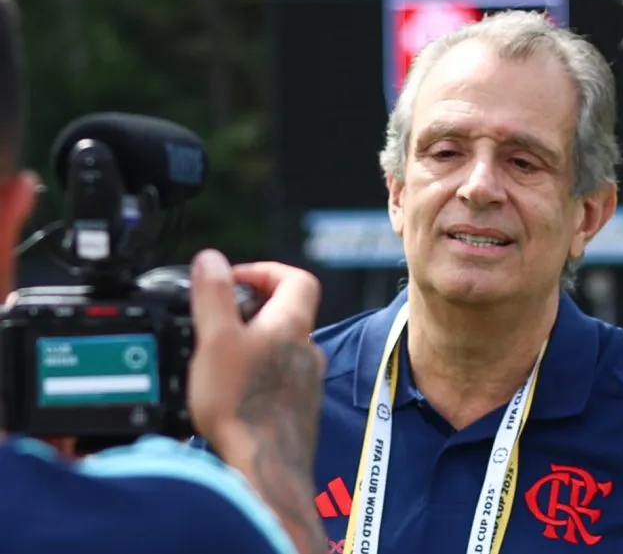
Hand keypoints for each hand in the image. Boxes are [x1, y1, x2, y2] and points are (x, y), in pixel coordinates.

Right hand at [187, 249, 326, 553]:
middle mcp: (307, 351)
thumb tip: (211, 258)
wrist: (264, 469)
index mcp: (292, 326)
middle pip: (286, 314)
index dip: (265, 270)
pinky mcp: (298, 411)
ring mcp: (306, 383)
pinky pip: (280, 381)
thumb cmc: (242, 406)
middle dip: (251, 310)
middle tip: (216, 319)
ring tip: (217, 357)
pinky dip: (258, 376)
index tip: (234, 279)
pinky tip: (231, 392)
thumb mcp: (216, 339)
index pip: (297, 279)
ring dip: (253, 345)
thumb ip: (214, 295)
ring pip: (282, 349)